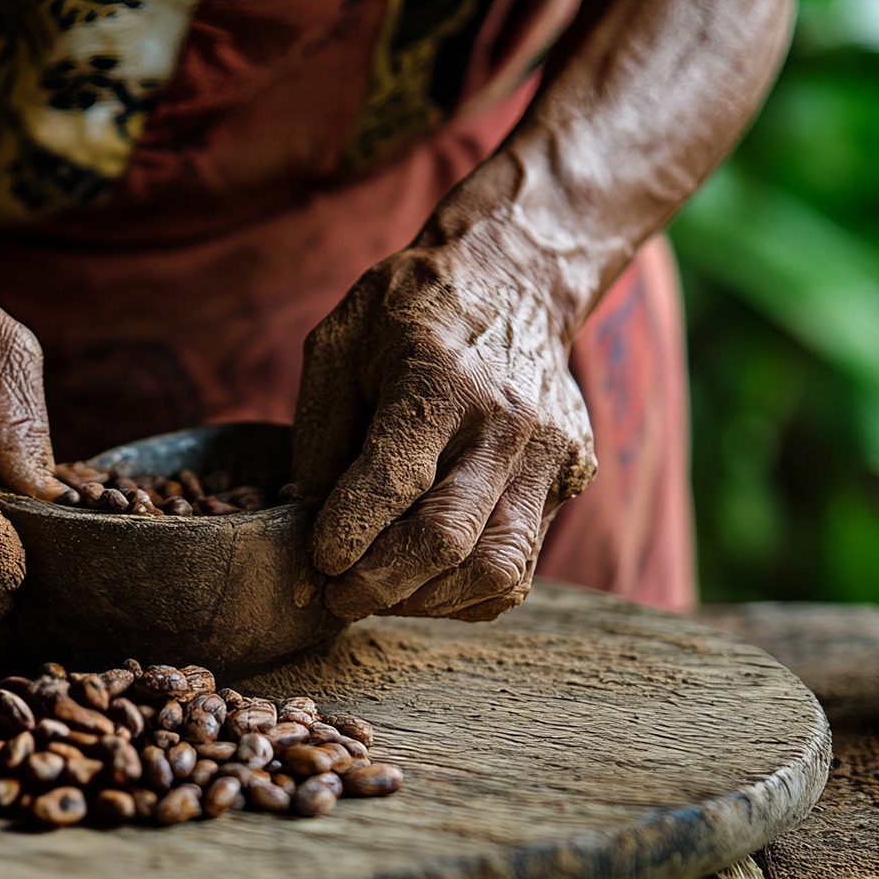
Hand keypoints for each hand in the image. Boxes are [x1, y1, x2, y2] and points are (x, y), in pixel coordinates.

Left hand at [292, 238, 595, 621]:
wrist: (514, 277)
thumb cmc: (410, 311)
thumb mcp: (339, 343)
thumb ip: (321, 431)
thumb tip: (307, 516)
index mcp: (443, 378)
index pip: (395, 479)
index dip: (348, 533)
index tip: (316, 561)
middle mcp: (508, 422)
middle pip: (448, 538)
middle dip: (380, 584)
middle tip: (335, 596)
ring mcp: (550, 456)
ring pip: (496, 569)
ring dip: (426, 600)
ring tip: (380, 594)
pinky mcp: (570, 479)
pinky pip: (521, 567)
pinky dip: (468, 594)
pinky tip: (427, 580)